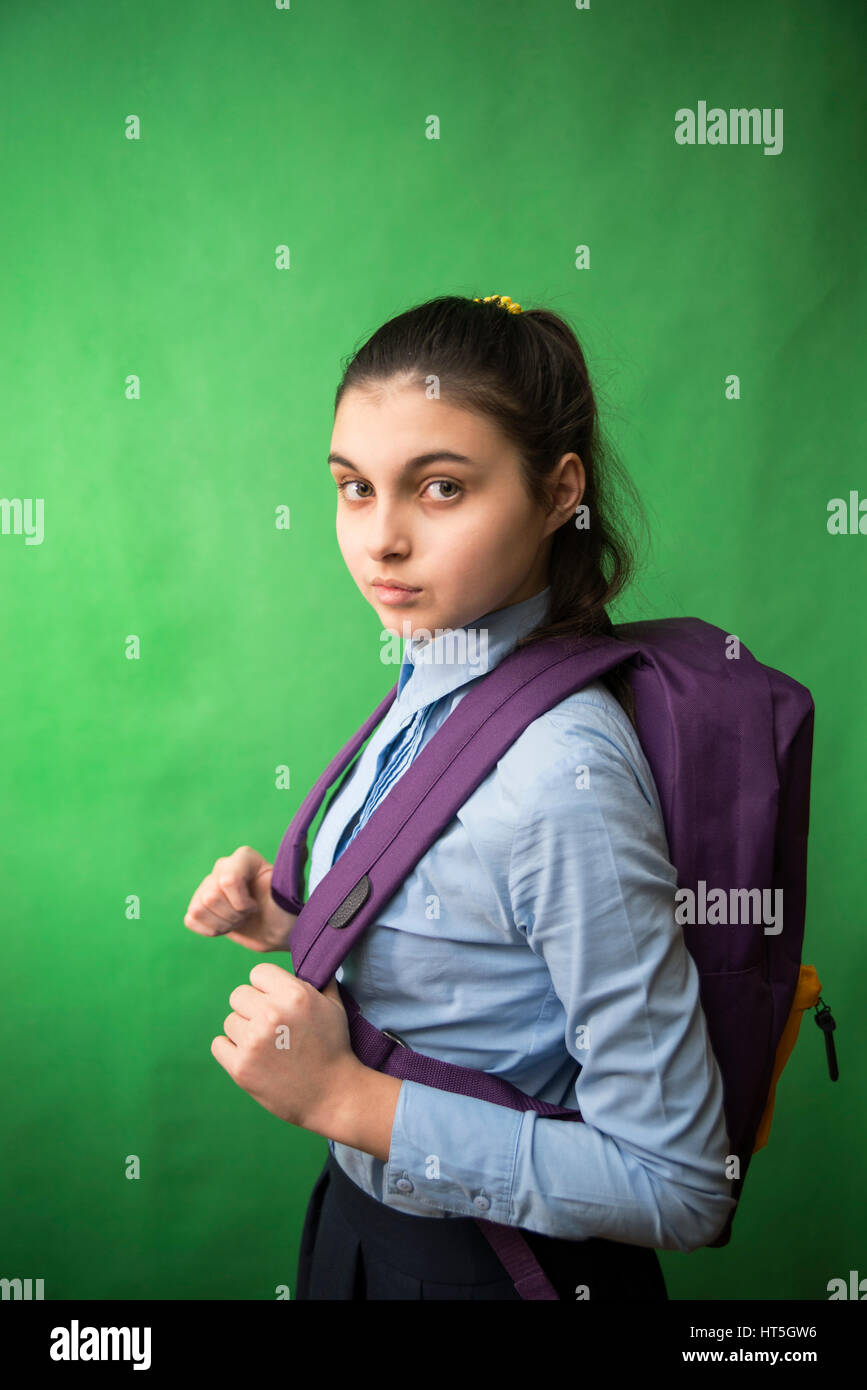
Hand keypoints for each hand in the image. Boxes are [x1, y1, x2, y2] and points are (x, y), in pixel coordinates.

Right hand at [184, 845, 295, 951]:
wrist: (279, 932)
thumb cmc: (287, 909)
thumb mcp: (292, 887)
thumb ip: (295, 860)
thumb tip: (304, 836)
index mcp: (244, 858)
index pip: (227, 880)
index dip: (241, 903)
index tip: (258, 905)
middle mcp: (223, 866)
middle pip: (211, 896)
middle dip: (233, 915)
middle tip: (249, 915)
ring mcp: (207, 885)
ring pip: (199, 908)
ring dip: (223, 923)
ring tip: (239, 919)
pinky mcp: (199, 905)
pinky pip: (191, 918)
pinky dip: (210, 929)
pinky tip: (227, 925)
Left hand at [210, 963, 360, 1131]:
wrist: (333, 1095)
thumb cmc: (334, 1047)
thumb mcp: (334, 1005)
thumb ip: (319, 978)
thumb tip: (311, 957)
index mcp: (293, 995)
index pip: (258, 973)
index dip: (267, 987)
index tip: (277, 1002)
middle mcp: (271, 1014)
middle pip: (238, 995)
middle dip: (253, 1008)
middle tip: (271, 1027)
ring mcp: (253, 1042)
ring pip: (230, 1020)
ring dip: (244, 1030)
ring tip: (267, 1045)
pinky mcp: (240, 1067)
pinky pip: (219, 1044)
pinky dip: (231, 1050)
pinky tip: (252, 1056)